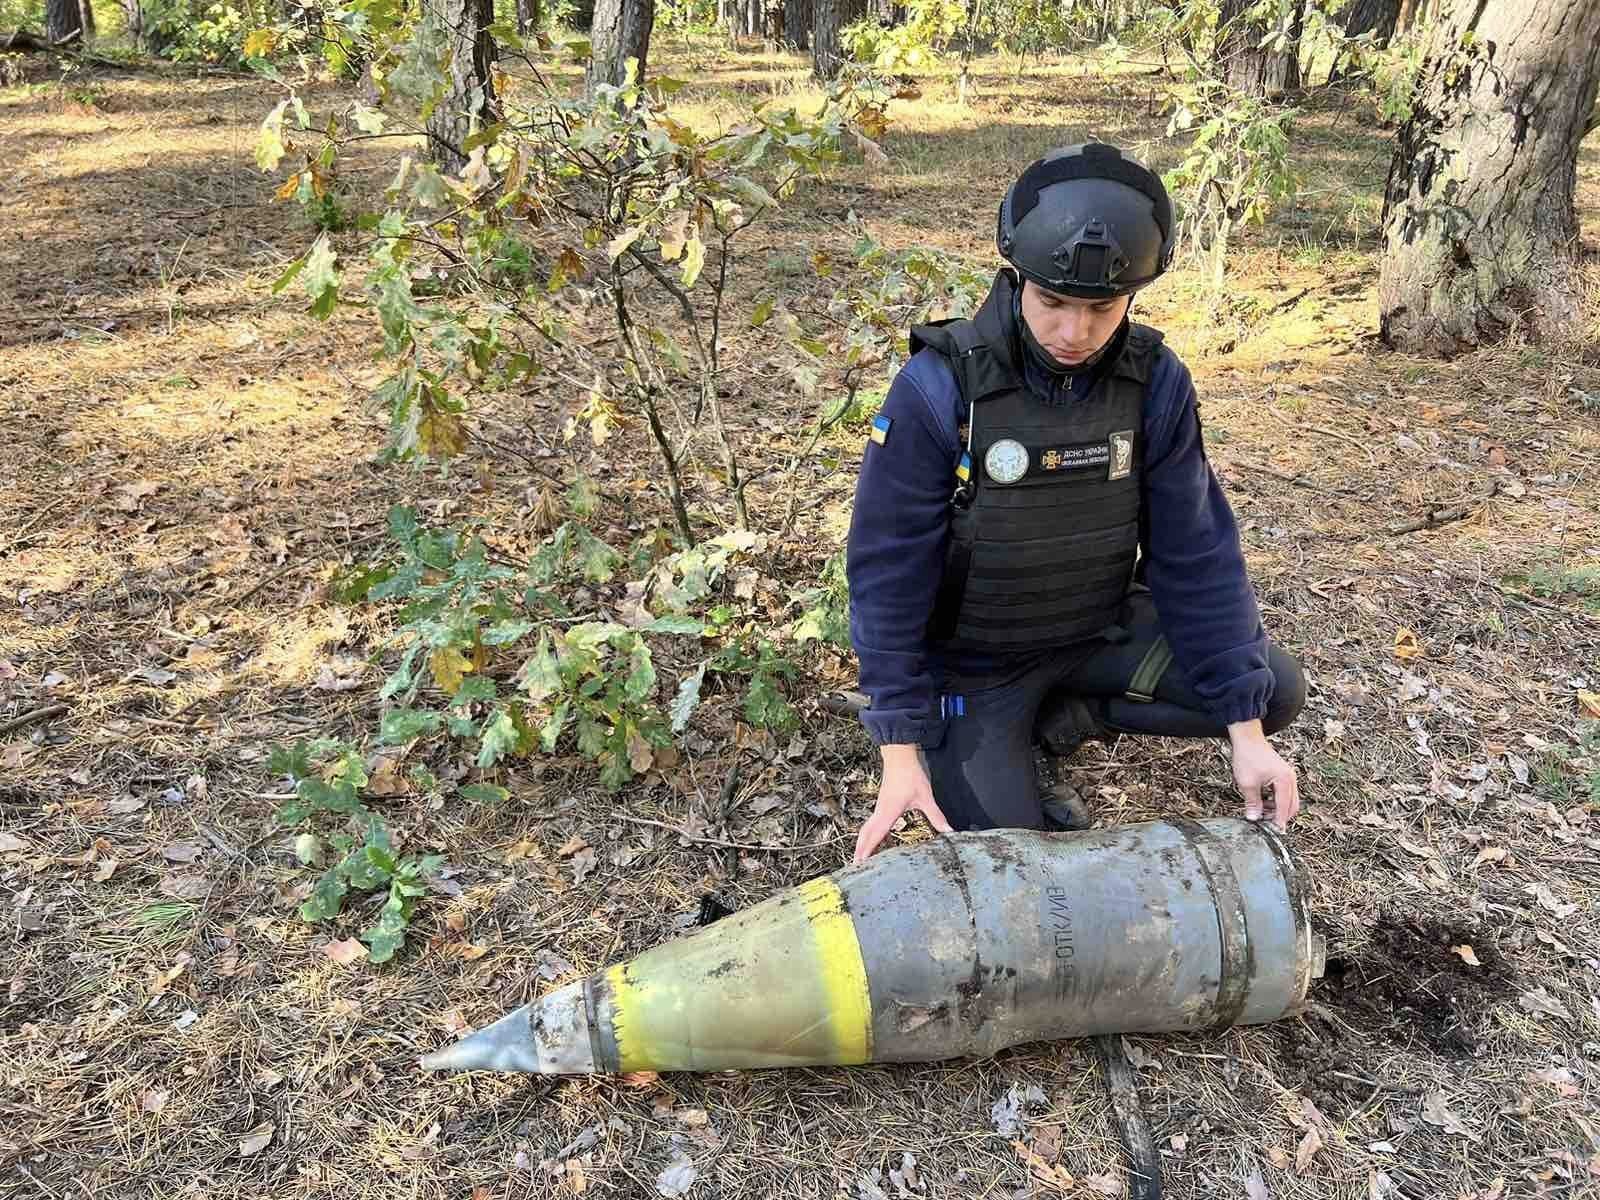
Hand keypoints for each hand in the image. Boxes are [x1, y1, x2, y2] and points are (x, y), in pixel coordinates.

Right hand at [854, 744, 953, 863]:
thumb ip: (936, 816)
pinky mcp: (881, 805)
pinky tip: (874, 840)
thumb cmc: (910, 776)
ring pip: (866, 829)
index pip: (876, 835)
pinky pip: (871, 823)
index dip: (868, 850)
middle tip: (856, 867)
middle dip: (860, 850)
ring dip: (863, 843)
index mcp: (889, 812)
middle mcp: (880, 812)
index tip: (861, 863)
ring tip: (861, 858)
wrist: (899, 756)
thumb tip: (948, 831)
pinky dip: (868, 835)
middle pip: (866, 834)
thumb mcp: (926, 797)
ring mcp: (879, 808)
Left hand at [1227, 719, 1298, 829]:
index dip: (1278, 821)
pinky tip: (1262, 802)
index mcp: (1284, 781)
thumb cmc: (1248, 757)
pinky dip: (1276, 801)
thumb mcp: (1247, 783)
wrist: (1248, 738)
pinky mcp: (1284, 775)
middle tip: (1264, 823)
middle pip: (1292, 806)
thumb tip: (1254, 819)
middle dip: (1280, 816)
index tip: (1273, 832)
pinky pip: (1284, 793)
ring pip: (1289, 800)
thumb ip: (1252, 803)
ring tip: (1260, 811)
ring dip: (1277, 809)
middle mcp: (1291, 779)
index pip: (1284, 808)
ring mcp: (1288, 776)